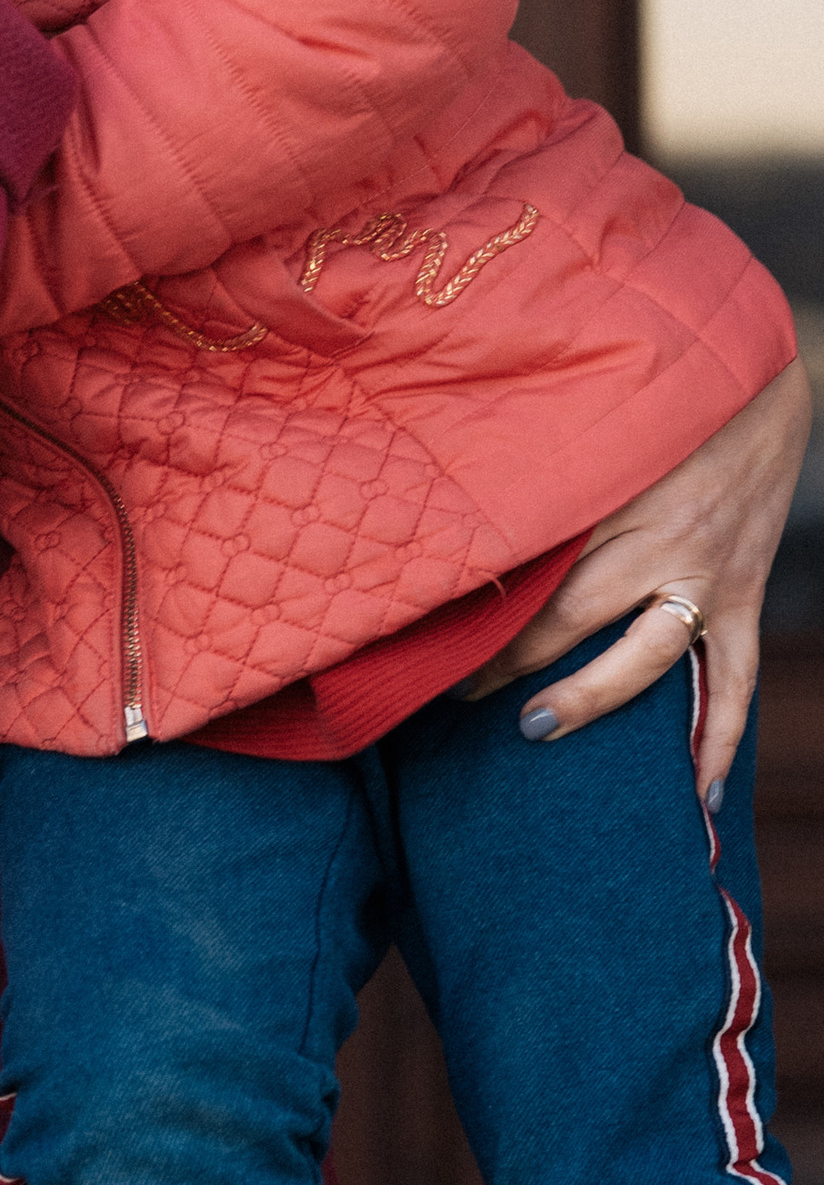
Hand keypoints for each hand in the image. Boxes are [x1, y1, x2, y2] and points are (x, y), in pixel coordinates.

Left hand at [459, 358, 811, 801]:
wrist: (758, 387)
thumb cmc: (656, 397)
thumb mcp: (590, 418)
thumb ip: (538, 462)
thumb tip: (456, 491)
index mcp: (611, 492)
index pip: (530, 559)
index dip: (478, 600)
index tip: (426, 629)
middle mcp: (658, 540)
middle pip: (571, 612)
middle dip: (509, 655)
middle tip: (454, 688)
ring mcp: (706, 575)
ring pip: (644, 655)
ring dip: (590, 697)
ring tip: (533, 730)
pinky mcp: (743, 597)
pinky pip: (736, 680)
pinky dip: (721, 739)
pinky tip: (702, 796)